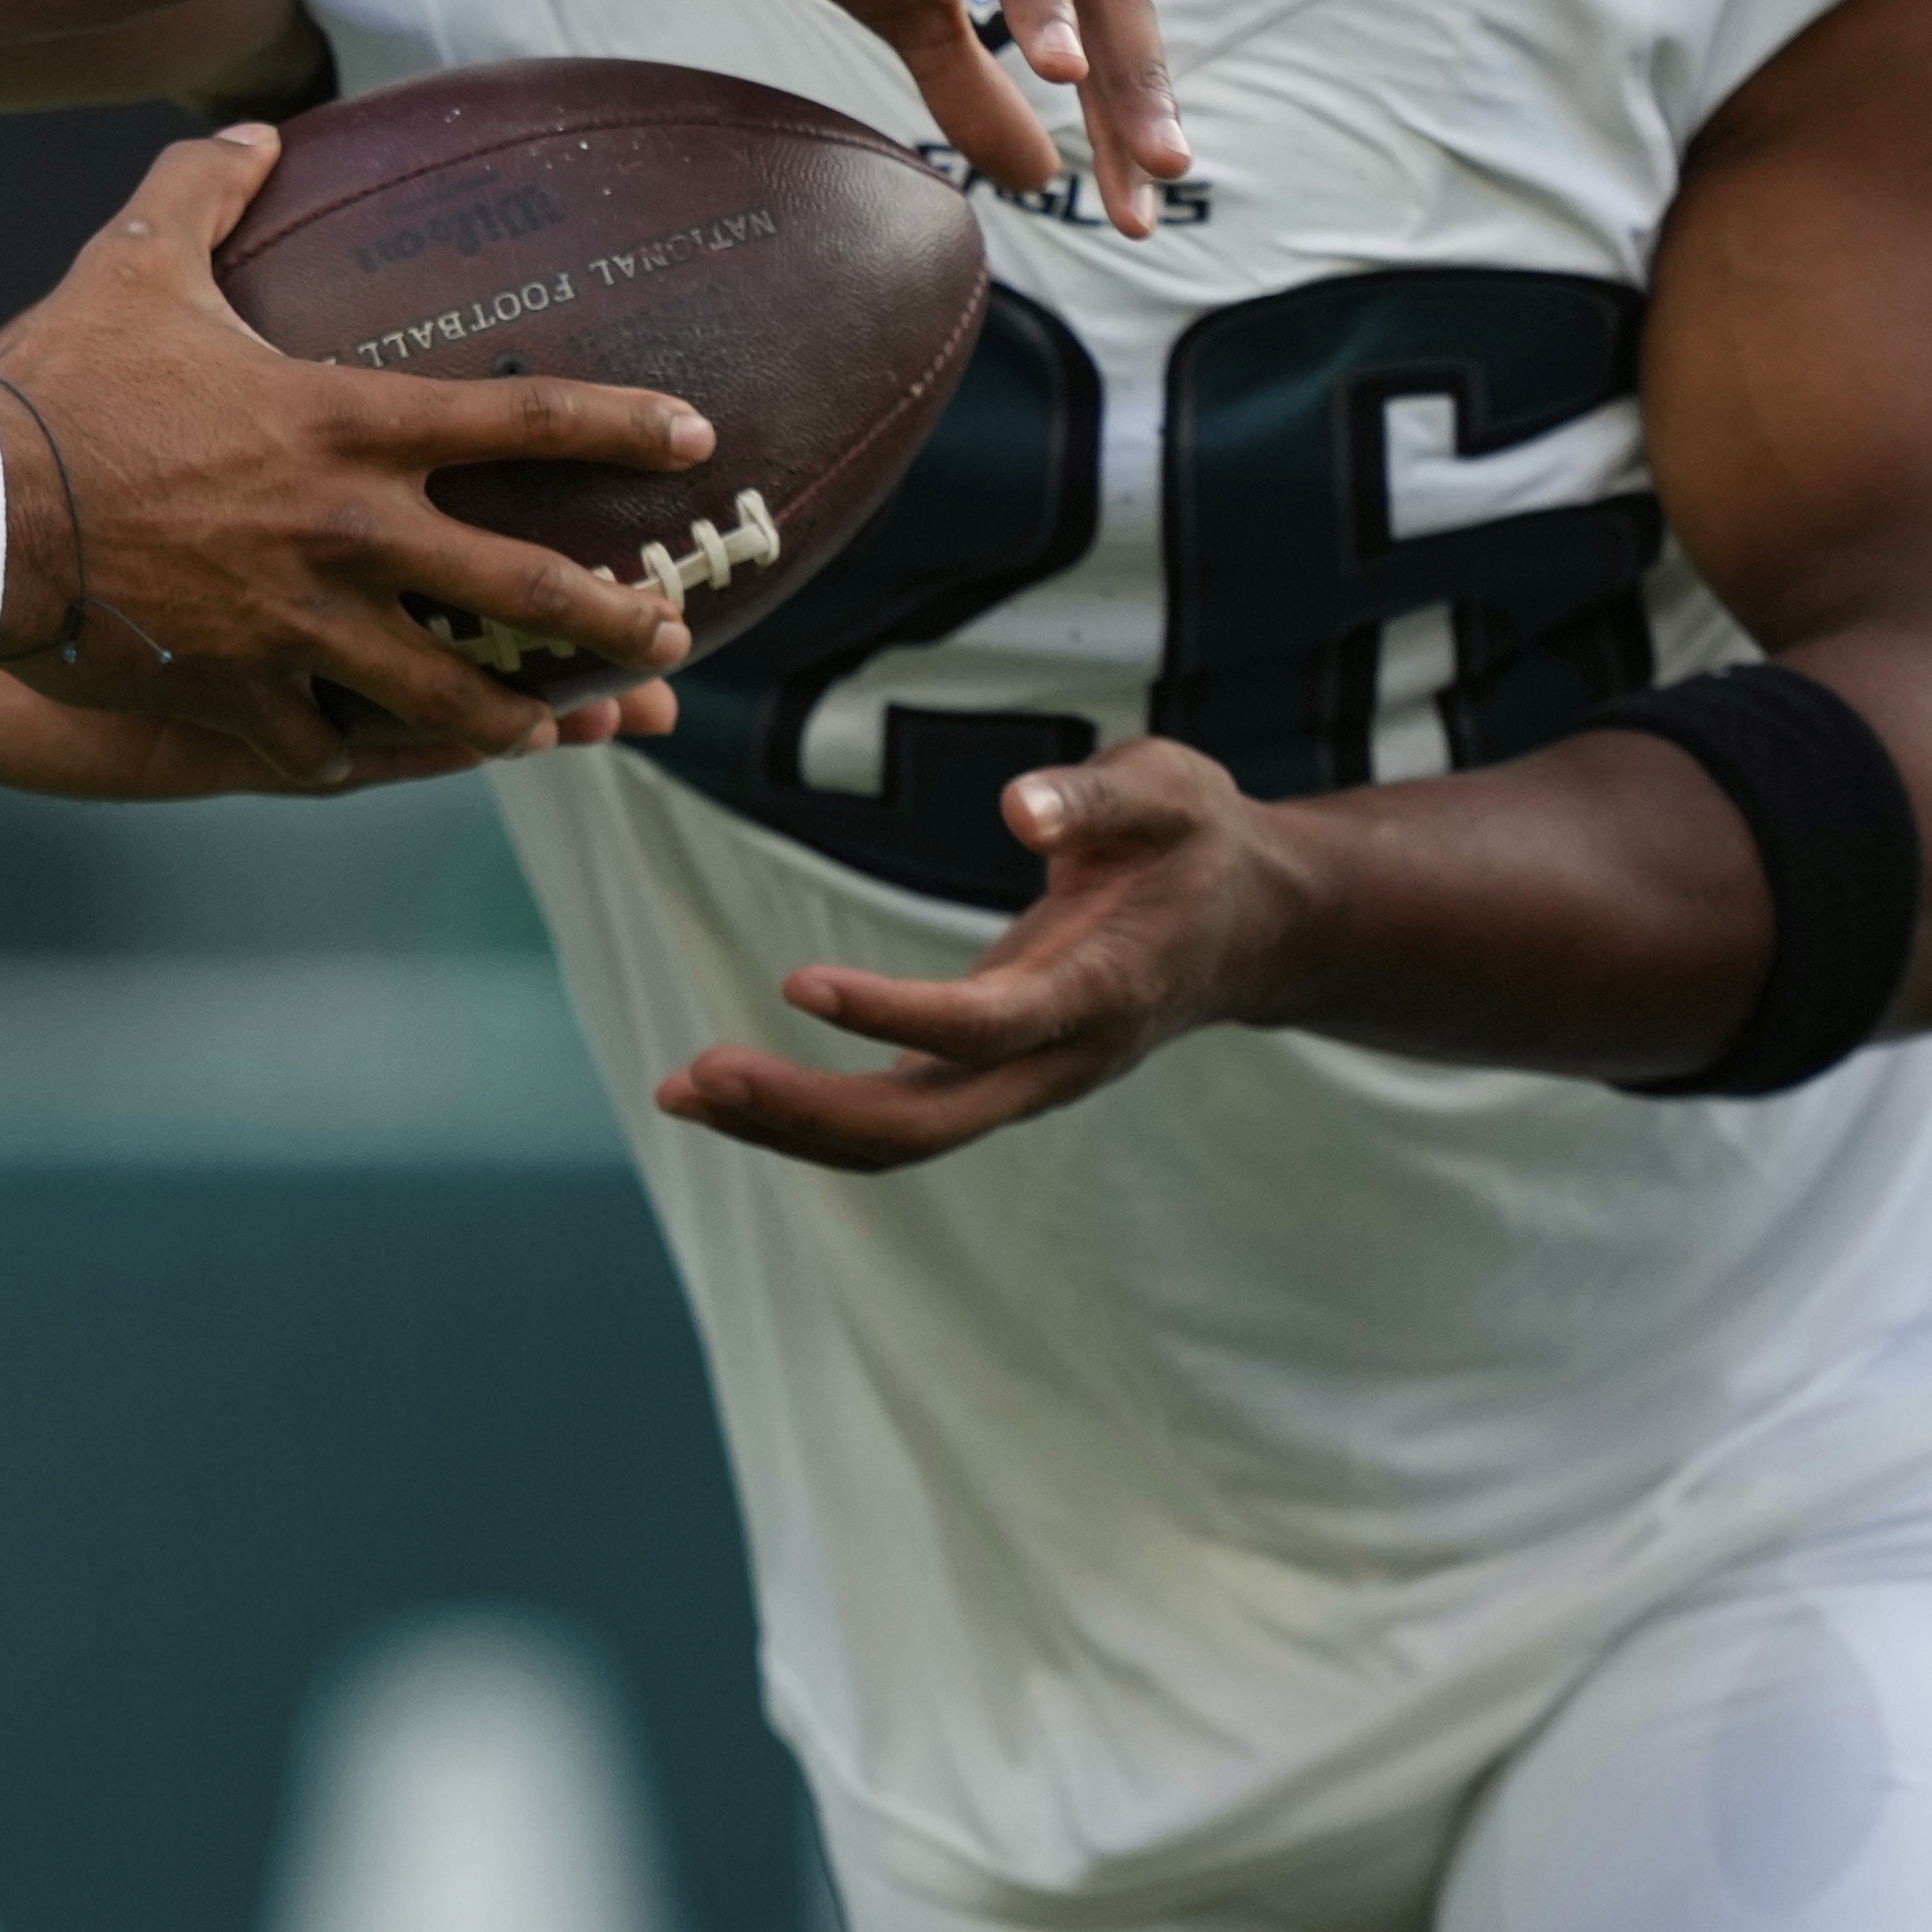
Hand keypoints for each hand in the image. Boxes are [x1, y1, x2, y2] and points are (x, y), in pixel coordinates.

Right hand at [0, 126, 712, 786]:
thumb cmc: (56, 381)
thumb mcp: (133, 265)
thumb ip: (204, 193)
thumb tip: (253, 130)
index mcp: (344, 426)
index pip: (520, 418)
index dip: (619, 425)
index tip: (692, 437)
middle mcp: (349, 532)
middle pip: (523, 585)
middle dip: (614, 613)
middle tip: (669, 627)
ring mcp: (301, 625)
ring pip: (445, 691)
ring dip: (511, 716)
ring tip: (549, 728)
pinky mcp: (240, 692)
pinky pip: (321, 743)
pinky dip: (351, 753)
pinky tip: (369, 760)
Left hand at [651, 740, 1302, 1169]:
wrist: (1251, 926)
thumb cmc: (1200, 845)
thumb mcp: (1171, 791)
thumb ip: (1097, 797)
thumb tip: (1019, 806)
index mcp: (1100, 993)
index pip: (985, 1027)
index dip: (892, 1016)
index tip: (798, 984)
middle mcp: (1058, 1060)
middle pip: (927, 1123)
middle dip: (808, 1110)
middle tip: (696, 1076)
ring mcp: (1025, 1081)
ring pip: (902, 1140)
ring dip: (789, 1126)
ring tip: (681, 1092)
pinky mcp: (992, 1076)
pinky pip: (897, 1118)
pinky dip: (810, 1113)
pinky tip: (729, 1090)